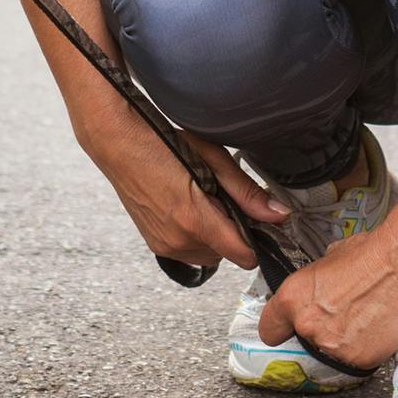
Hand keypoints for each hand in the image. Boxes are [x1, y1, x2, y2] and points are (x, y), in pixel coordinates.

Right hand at [77, 100, 288, 272]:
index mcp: (195, 220)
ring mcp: (164, 246)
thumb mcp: (211, 158)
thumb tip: (279, 215)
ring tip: (198, 197)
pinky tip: (183, 204)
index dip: (256, 238)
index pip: (244, 255)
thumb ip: (247, 193)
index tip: (256, 218)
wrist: (117, 143)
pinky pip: (189, 250)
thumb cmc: (162, 142)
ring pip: (209, 254)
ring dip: (212, 234)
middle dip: (231, 230)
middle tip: (218, 195)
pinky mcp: (155, 245)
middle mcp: (178, 241)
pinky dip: (194, 234)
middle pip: (227, 254)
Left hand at [258, 219, 397, 370]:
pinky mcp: (360, 360)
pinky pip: (358, 359)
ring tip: (368, 315)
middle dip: (321, 330)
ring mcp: (334, 346)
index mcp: (294, 298)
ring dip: (346, 339)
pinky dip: (367, 347)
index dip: (279, 327)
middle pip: (306, 340)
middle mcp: (309, 326)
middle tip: (344, 313)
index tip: (285, 328)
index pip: (269, 328)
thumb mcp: (330, 258)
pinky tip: (379, 325)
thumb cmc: (373, 254)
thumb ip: (316, 282)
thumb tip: (320, 287)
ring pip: (333, 351)